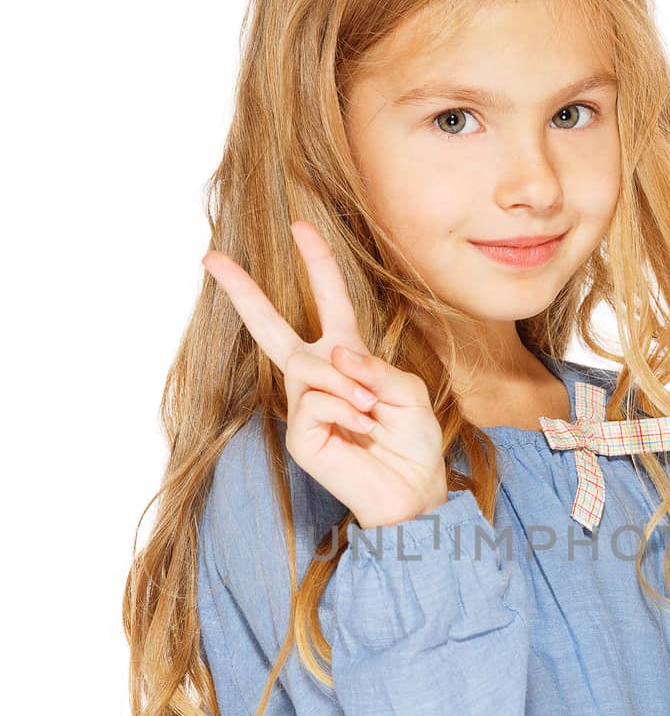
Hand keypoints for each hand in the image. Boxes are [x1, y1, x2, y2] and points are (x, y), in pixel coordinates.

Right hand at [202, 220, 447, 527]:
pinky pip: (313, 401)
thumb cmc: (412, 442)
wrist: (413, 489)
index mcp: (347, 357)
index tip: (299, 226)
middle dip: (243, 291)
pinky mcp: (299, 435)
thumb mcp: (407, 391)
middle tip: (210, 257)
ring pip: (306, 367)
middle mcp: (318, 376)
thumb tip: (333, 356)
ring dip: (347, 385)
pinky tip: (359, 427)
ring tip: (372, 413)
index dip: (317, 263)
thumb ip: (374, 367)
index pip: (328, 302)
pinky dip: (343, 408)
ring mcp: (303, 406)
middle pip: (271, 326)